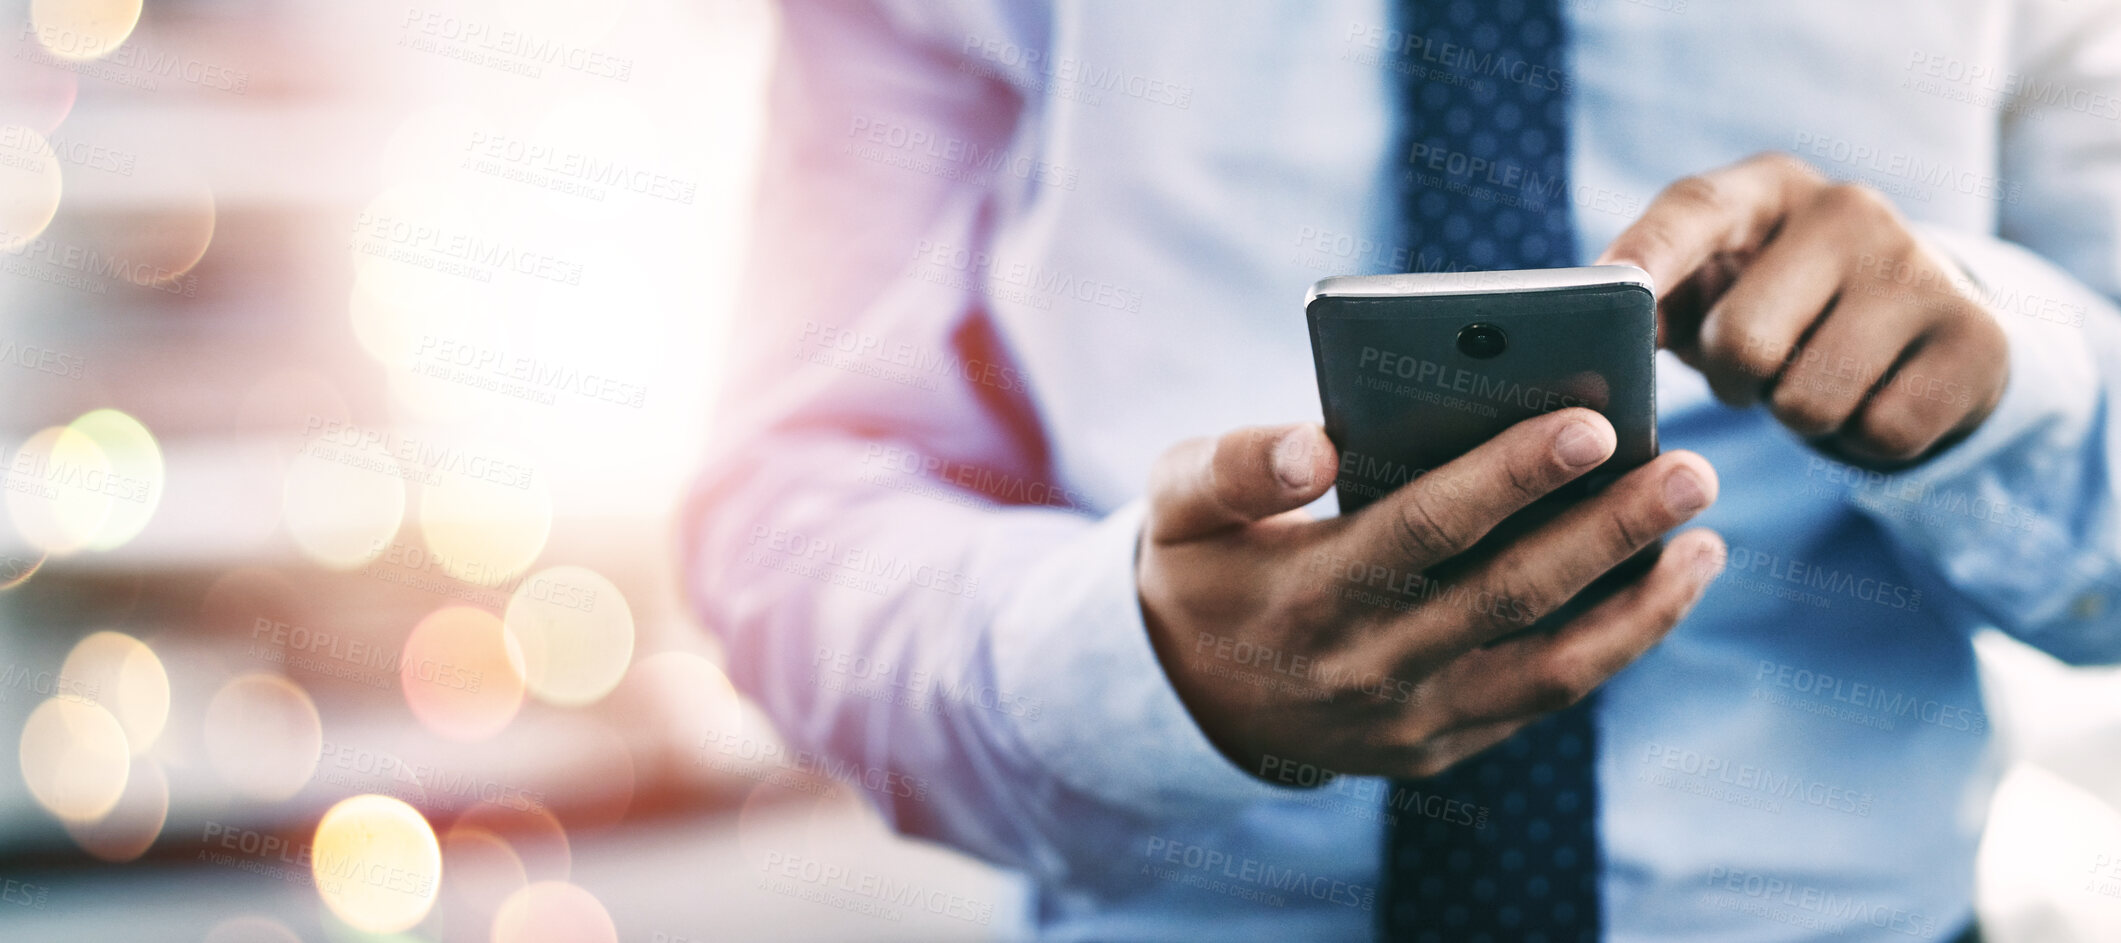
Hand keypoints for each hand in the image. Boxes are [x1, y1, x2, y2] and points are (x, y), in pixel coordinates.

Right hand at [1137, 409, 1723, 779]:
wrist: (1188, 699)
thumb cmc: (1201, 568)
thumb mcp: (1177, 508)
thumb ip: (1232, 466)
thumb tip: (1315, 445)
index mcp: (1308, 592)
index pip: (1423, 529)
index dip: (1509, 478)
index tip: (1592, 423)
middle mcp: (1368, 665)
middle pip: (1508, 593)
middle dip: (1608, 530)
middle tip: (1694, 467)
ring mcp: (1413, 716)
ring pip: (1549, 664)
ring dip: (1638, 602)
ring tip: (1708, 536)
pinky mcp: (1444, 741)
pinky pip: (1547, 695)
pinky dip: (1618, 643)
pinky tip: (1669, 582)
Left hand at [1598, 152, 2008, 467]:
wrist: (1915, 324)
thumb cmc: (1775, 304)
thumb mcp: (1711, 286)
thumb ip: (1654, 302)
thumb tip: (1610, 337)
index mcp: (1765, 189)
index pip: (1692, 210)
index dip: (1648, 254)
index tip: (1609, 286)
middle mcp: (1848, 210)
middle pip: (1744, 342)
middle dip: (1734, 383)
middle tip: (1754, 372)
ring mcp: (1921, 269)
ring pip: (1810, 401)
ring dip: (1797, 414)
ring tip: (1816, 374)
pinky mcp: (1975, 338)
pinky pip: (1880, 433)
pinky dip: (1862, 438)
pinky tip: (1875, 393)